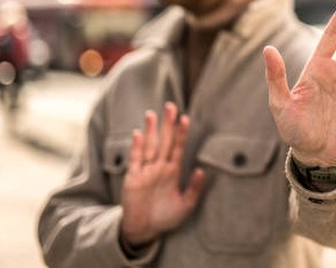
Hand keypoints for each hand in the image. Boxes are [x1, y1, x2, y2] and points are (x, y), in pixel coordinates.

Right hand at [120, 103, 205, 245]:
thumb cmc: (166, 217)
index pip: (178, 147)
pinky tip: (138, 134)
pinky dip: (136, 147)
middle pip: (163, 141)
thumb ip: (194, 189)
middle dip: (167, 124)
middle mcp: (159, 167)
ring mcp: (145, 171)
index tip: (186, 118)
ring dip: (150, 131)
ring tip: (152, 114)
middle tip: (170, 106)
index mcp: (172, 171)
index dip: (181, 133)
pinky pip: (135, 160)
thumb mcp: (185, 205)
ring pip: (149, 146)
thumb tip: (202, 171)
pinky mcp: (133, 178)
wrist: (145, 230)